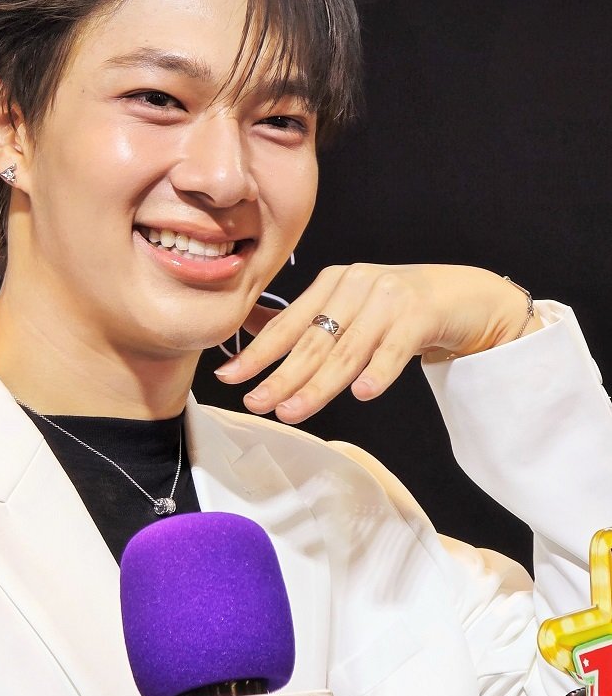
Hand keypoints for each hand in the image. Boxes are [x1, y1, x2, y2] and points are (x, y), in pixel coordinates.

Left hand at [215, 263, 538, 422]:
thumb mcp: (351, 308)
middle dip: (280, 376)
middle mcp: (357, 286)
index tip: (229, 376)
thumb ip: (309, 321)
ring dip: (318, 385)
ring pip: (347, 351)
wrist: (466, 297)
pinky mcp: (421, 314)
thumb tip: (253, 331)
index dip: (257, 352)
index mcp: (333, 284)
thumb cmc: (401, 309)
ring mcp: (389, 298)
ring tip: (292, 411)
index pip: (288, 323)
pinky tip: (363, 393)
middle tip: (256, 403)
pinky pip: (395, 348)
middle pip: (313, 341)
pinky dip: (378, 371)